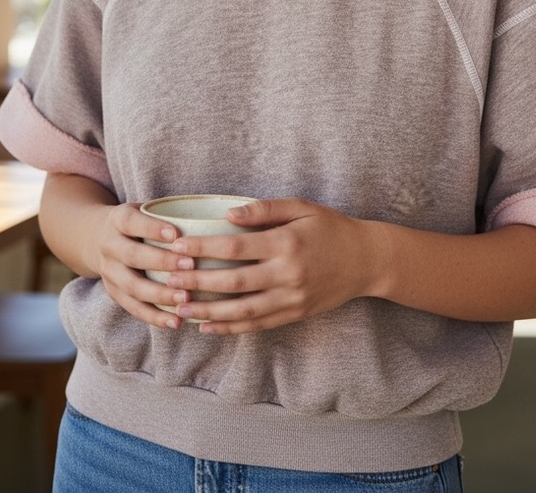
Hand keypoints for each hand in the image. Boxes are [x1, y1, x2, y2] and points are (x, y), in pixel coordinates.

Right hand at [85, 202, 197, 329]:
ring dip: (160, 294)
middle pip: (132, 256)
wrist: (96, 238)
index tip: (177, 234)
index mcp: (118, 220)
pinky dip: (154, 316)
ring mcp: (108, 272)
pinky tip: (176, 321)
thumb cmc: (138, 222)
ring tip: (186, 298)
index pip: (132, 222)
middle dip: (161, 262)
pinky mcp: (113, 293)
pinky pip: (133, 308)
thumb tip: (219, 215)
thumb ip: (169, 212)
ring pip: (132, 286)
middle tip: (190, 266)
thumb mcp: (144, 209)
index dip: (152, 228)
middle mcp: (109, 245)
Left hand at [164, 198, 380, 333]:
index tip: (177, 247)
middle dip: (197, 282)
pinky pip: (257, 325)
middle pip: (232, 282)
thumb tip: (228, 214)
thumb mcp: (301, 207)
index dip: (203, 248)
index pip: (235, 247)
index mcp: (285, 243)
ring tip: (179, 308)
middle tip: (168, 280)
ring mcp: (291, 299)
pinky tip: (206, 326)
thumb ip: (264, 209)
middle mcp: (287, 274)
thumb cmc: (331, 228)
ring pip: (241, 311)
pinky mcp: (294, 314)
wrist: (367, 261)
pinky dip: (230, 329)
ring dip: (207, 311)